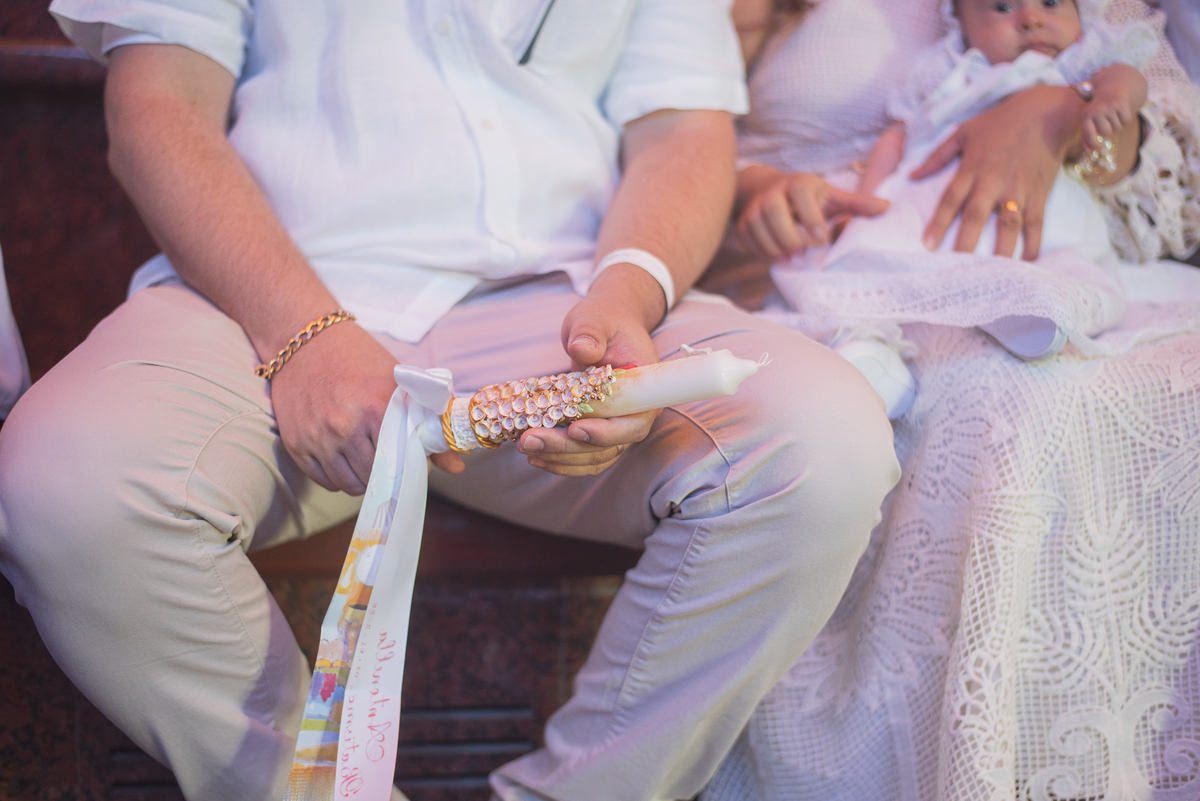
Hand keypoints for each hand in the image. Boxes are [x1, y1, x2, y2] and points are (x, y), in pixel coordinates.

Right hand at [269, 322, 462, 494]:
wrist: (305, 341)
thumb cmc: (358, 359)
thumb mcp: (397, 383)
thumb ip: (428, 425)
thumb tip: (457, 467)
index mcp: (377, 407)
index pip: (402, 460)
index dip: (410, 466)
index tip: (413, 463)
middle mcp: (346, 426)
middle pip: (375, 476)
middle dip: (386, 475)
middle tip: (390, 463)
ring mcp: (319, 437)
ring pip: (349, 484)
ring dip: (362, 481)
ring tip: (368, 464)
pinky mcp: (296, 444)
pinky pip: (324, 480)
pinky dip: (337, 478)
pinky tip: (345, 461)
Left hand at [516, 265, 661, 476]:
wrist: (605, 327)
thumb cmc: (604, 321)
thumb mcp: (595, 318)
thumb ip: (591, 333)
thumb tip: (582, 349)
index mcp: (644, 390)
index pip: (633, 423)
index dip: (607, 433)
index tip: (576, 429)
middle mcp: (634, 415)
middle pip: (607, 446)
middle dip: (567, 447)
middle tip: (530, 440)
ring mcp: (616, 427)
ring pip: (592, 456)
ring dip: (559, 457)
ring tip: (526, 447)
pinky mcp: (597, 431)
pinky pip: (583, 456)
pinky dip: (560, 460)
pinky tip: (534, 455)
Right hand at [736, 168, 888, 258]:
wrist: (765, 188)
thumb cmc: (806, 196)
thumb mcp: (831, 196)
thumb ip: (856, 203)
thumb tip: (886, 208)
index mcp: (799, 183)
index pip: (802, 199)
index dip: (812, 222)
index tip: (821, 240)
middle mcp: (773, 191)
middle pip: (773, 213)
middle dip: (788, 237)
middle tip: (802, 252)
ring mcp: (754, 206)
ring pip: (758, 228)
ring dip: (774, 247)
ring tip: (790, 257)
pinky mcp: (742, 221)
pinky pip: (748, 239)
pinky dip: (761, 251)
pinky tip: (776, 256)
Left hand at [913, 84, 1083, 259]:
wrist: (1045, 113)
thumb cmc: (999, 123)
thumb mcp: (963, 132)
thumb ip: (937, 156)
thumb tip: (911, 175)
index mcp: (972, 168)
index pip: (951, 199)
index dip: (939, 222)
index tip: (927, 245)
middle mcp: (994, 181)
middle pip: (976, 216)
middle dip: (965, 243)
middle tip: (955, 268)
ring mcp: (1019, 189)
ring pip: (1008, 224)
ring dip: (1000, 250)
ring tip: (992, 274)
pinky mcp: (1039, 194)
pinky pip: (1036, 223)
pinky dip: (1033, 243)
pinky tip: (1026, 262)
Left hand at [1082, 92, 1137, 151]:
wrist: (1110, 89)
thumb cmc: (1097, 110)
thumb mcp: (1089, 121)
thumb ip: (1087, 136)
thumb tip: (1089, 151)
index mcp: (1086, 115)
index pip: (1089, 135)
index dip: (1094, 144)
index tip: (1100, 149)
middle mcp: (1097, 110)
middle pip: (1106, 133)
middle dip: (1108, 131)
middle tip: (1107, 122)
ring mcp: (1109, 106)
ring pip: (1117, 129)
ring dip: (1117, 126)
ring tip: (1113, 116)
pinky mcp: (1122, 103)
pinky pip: (1126, 122)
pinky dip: (1125, 121)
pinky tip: (1121, 113)